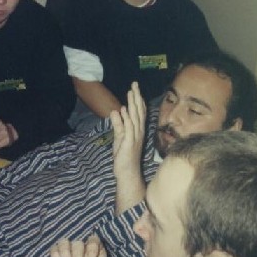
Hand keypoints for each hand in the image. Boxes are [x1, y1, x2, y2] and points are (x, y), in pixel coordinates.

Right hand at [50, 235, 109, 256]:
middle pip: (78, 243)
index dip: (92, 246)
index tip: (92, 256)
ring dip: (65, 253)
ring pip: (64, 242)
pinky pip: (54, 249)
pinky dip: (55, 255)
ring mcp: (69, 252)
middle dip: (77, 256)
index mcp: (95, 250)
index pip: (93, 240)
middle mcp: (82, 248)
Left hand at [110, 82, 146, 212]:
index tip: (135, 89)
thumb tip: (117, 111)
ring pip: (135, 117)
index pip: (139, 112)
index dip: (138, 100)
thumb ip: (118, 124)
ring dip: (133, 104)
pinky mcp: (129, 142)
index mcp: (137, 130)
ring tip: (131, 92)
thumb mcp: (119, 137)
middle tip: (134, 84)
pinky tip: (124, 109)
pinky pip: (129, 128)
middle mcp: (139, 131)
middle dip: (136, 97)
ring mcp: (135, 136)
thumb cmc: (124, 156)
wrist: (128, 173)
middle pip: (138, 111)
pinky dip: (127, 118)